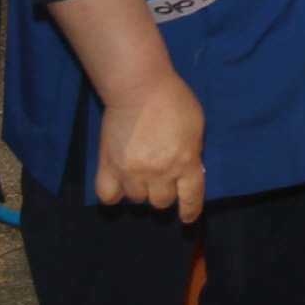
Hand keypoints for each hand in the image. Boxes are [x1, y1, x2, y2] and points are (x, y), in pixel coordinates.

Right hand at [94, 71, 207, 220]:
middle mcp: (159, 173)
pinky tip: (119, 184)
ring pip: (136, 199)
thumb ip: (193, 153)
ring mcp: (132, 172)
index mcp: (185, 162)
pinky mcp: (108, 167)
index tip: (187, 218)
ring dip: (141, 190)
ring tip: (140, 173)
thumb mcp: (196, 126)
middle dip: (164, 193)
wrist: (139, 87)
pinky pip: (108, 196)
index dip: (190, 211)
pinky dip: (114, 194)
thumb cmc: (174, 100)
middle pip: (161, 202)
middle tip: (161, 178)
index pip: (191, 198)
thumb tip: (189, 171)